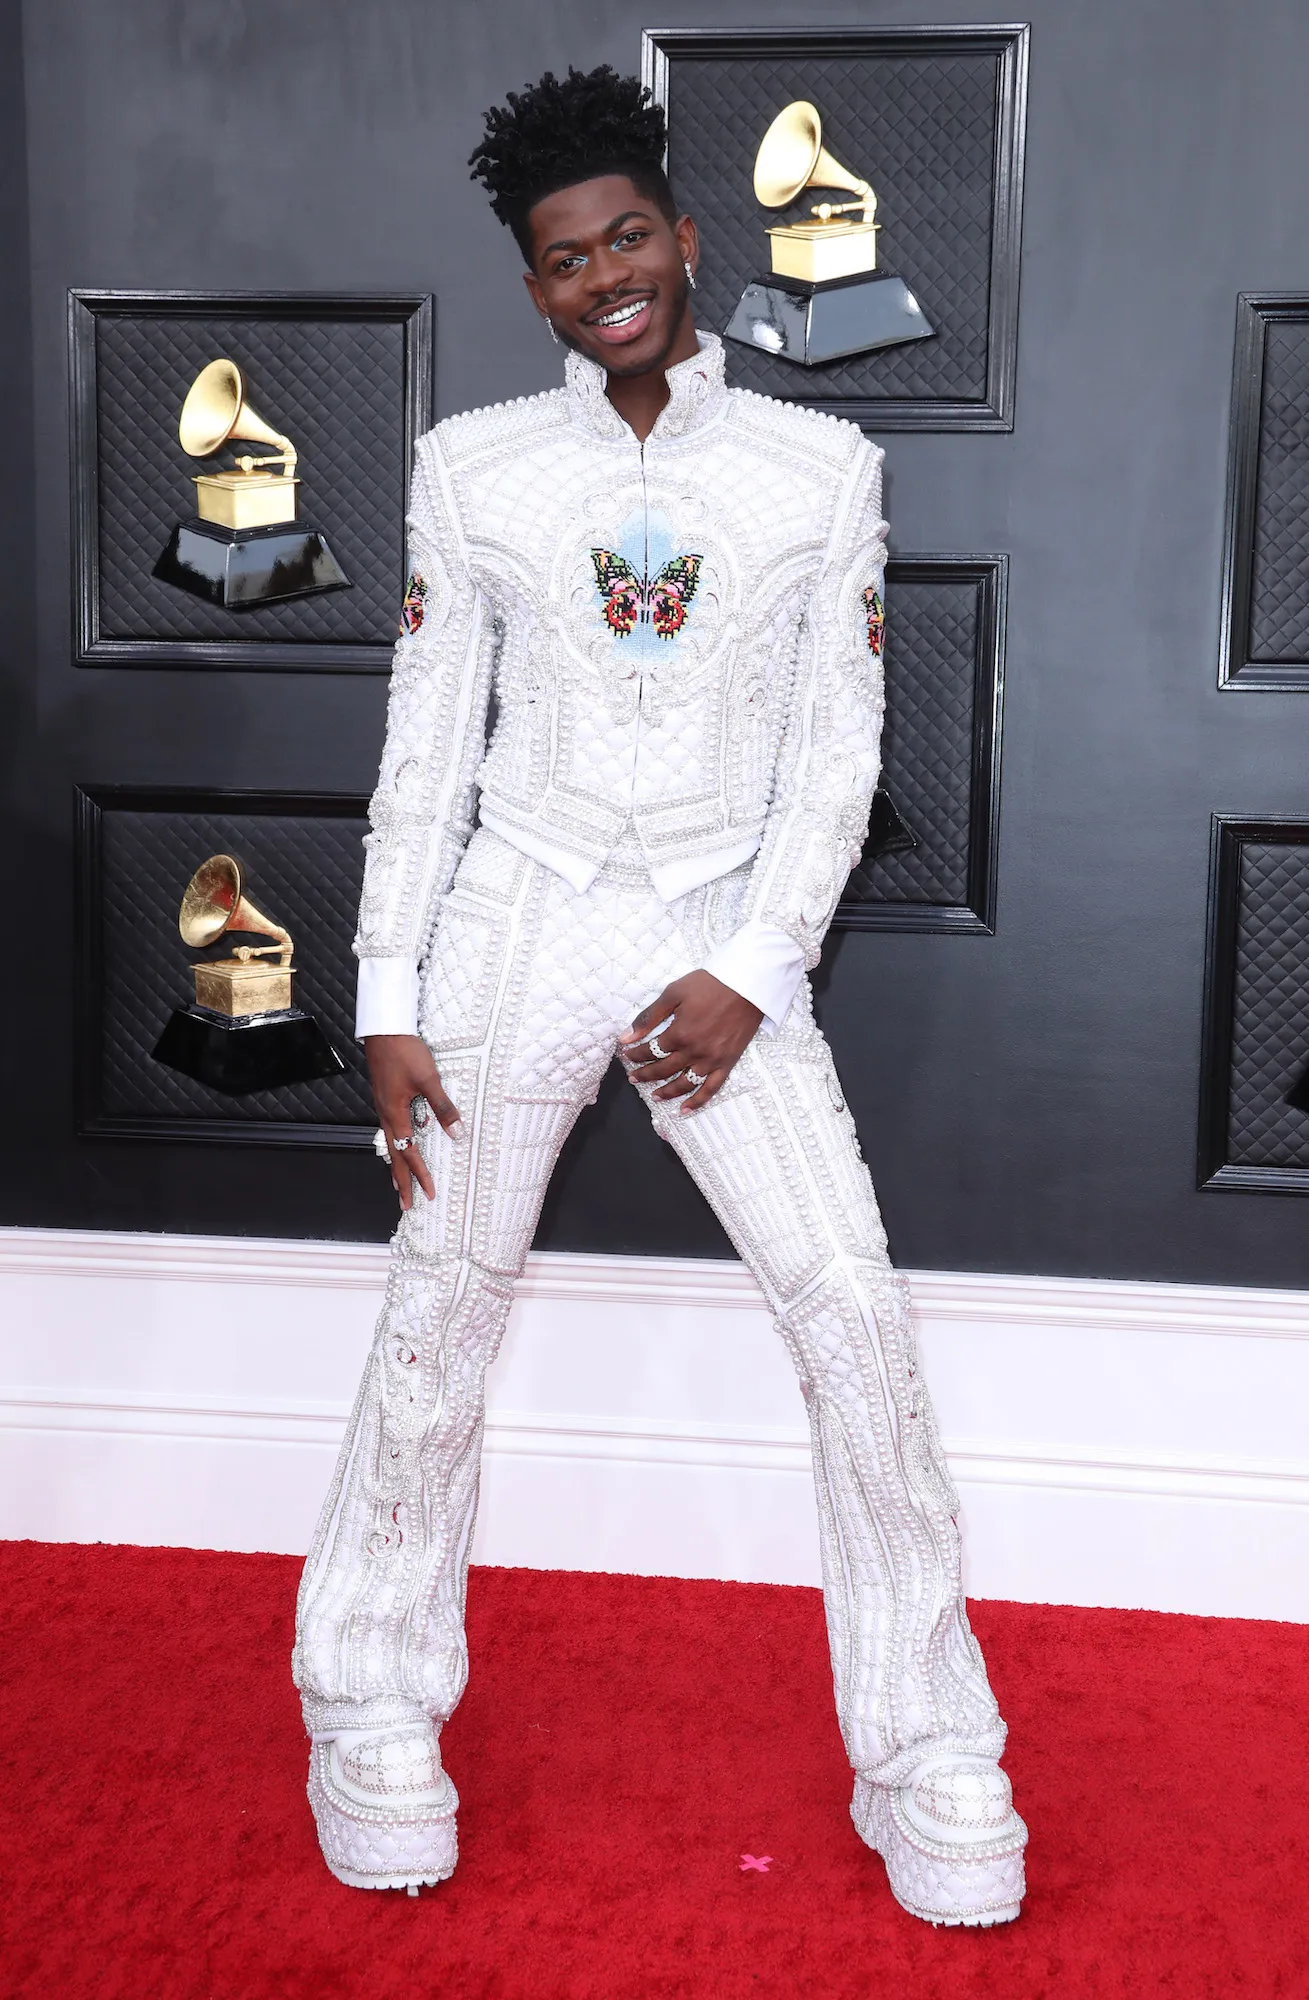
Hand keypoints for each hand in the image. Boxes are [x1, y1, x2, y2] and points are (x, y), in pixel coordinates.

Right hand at [364, 1033, 462, 1210]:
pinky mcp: (385, 1098)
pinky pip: (389, 1130)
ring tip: (398, 1184)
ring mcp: (383, 1106)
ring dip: (395, 1166)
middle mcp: (386, 1114)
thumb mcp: (429, 1079)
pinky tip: (398, 1145)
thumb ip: (443, 1107)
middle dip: (401, 1181)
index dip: (420, 1174)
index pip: (409, 1152)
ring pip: (389, 1144)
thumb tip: (457, 1133)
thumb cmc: (405, 1052)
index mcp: (395, 1114)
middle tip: (406, 1204)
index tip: (429, 1193)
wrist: (384, 1030)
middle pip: (394, 1155)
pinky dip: (394, 1146)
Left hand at [619, 970, 763, 1112]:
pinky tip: (685, 1109)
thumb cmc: (710, 984)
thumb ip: (649, 1017)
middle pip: (664, 1069)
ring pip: (684, 1084)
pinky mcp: (727, 1063)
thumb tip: (625, 1037)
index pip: (651, 1050)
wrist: (747, 985)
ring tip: (654, 1096)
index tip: (627, 1054)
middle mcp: (694, 1052)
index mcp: (679, 1034)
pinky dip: (698, 1101)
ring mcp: (712, 1060)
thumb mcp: (674, 993)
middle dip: (645, 1074)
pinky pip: (711, 1088)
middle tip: (633, 1078)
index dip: (636, 1054)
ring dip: (667, 1092)